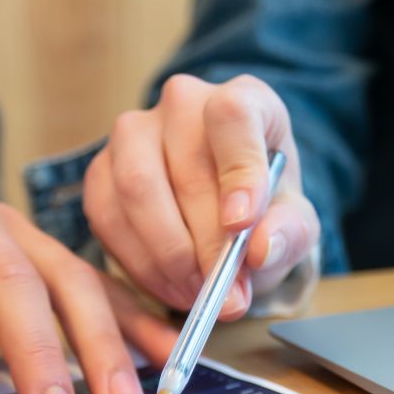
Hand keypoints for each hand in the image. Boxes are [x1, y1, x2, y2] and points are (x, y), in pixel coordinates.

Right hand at [85, 74, 319, 318]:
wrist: (221, 211)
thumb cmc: (260, 207)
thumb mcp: (292, 222)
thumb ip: (288, 232)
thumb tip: (261, 249)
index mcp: (245, 99)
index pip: (233, 115)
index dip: (237, 170)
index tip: (241, 224)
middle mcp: (183, 103)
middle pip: (184, 166)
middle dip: (205, 242)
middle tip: (224, 293)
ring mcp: (134, 132)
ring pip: (137, 189)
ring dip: (168, 255)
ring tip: (197, 293)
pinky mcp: (101, 170)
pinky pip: (108, 217)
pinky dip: (139, 262)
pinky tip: (169, 284)